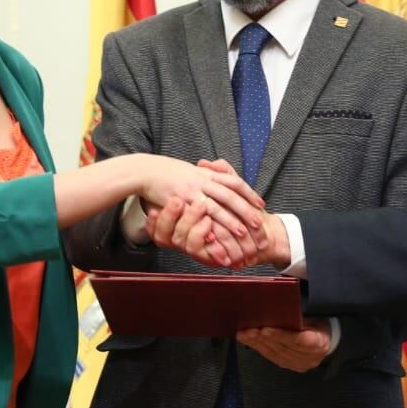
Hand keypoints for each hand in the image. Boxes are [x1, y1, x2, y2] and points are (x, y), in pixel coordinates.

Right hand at [136, 156, 264, 266]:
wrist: (145, 170)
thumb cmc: (166, 172)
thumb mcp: (190, 170)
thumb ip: (206, 174)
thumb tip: (219, 174)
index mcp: (207, 174)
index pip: (234, 182)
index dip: (249, 193)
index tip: (261, 203)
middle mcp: (203, 181)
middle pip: (231, 195)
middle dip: (246, 209)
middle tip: (260, 222)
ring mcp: (192, 191)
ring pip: (217, 206)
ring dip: (231, 221)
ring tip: (244, 232)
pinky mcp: (181, 202)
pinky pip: (197, 216)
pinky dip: (208, 227)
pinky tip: (216, 237)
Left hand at [236, 317, 333, 371]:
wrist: (326, 337)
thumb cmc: (318, 322)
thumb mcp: (314, 316)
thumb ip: (298, 316)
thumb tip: (279, 307)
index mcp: (320, 342)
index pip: (299, 340)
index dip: (281, 335)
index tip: (265, 329)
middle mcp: (311, 357)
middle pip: (283, 348)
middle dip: (263, 339)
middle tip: (248, 330)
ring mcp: (301, 364)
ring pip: (276, 354)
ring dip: (258, 344)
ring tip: (245, 335)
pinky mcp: (291, 366)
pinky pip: (273, 358)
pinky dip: (260, 348)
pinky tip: (250, 342)